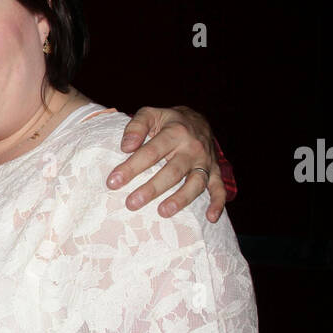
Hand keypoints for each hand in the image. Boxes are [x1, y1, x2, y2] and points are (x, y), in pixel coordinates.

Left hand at [107, 105, 225, 221]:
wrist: (198, 119)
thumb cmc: (167, 121)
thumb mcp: (150, 114)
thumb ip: (136, 126)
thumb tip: (126, 147)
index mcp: (174, 132)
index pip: (151, 152)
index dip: (131, 167)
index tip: (113, 182)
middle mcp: (192, 148)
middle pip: (172, 171)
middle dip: (152, 188)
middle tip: (131, 203)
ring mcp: (205, 161)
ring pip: (195, 182)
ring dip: (181, 199)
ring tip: (163, 212)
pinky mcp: (215, 172)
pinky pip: (219, 188)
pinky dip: (218, 203)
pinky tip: (211, 218)